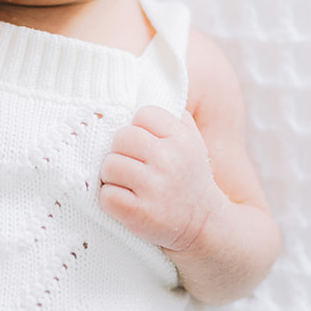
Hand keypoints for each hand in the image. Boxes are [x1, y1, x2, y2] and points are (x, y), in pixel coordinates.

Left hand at [98, 105, 225, 252]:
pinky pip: (106, 196)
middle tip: (132, 166)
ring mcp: (155, 188)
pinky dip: (110, 200)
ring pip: (110, 165)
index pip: (143, 114)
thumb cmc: (189, 177)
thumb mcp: (191, 142)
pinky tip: (125, 202)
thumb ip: (172, 117)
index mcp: (182, 139)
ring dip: (113, 177)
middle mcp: (170, 160)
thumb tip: (145, 85)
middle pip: (122, 137)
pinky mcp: (141, 214)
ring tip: (128, 185)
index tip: (145, 146)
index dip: (139, 129)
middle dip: (121, 152)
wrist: (204, 225)